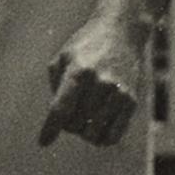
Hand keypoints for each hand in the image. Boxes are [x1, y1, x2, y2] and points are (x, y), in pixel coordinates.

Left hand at [37, 10, 148, 147]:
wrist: (122, 32)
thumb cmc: (86, 46)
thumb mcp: (63, 58)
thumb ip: (56, 88)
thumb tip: (58, 121)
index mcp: (79, 71)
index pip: (61, 109)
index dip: (50, 129)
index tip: (43, 142)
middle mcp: (99, 83)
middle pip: (75, 124)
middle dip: (68, 125)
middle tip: (70, 113)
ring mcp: (118, 93)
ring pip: (93, 134)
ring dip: (84, 131)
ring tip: (84, 118)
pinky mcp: (131, 101)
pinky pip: (113, 136)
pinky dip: (101, 138)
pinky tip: (97, 127)